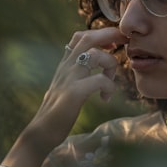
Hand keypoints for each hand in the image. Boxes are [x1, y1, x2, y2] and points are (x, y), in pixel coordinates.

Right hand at [25, 27, 127, 148]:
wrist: (42, 132)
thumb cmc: (57, 112)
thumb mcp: (66, 86)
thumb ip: (76, 74)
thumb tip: (89, 68)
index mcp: (65, 64)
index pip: (80, 36)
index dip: (99, 34)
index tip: (113, 44)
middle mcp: (66, 67)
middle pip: (88, 38)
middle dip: (110, 35)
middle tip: (125, 43)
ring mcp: (69, 79)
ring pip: (95, 55)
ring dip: (110, 65)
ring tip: (111, 82)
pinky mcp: (73, 93)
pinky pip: (99, 80)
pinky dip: (109, 86)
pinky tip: (105, 98)